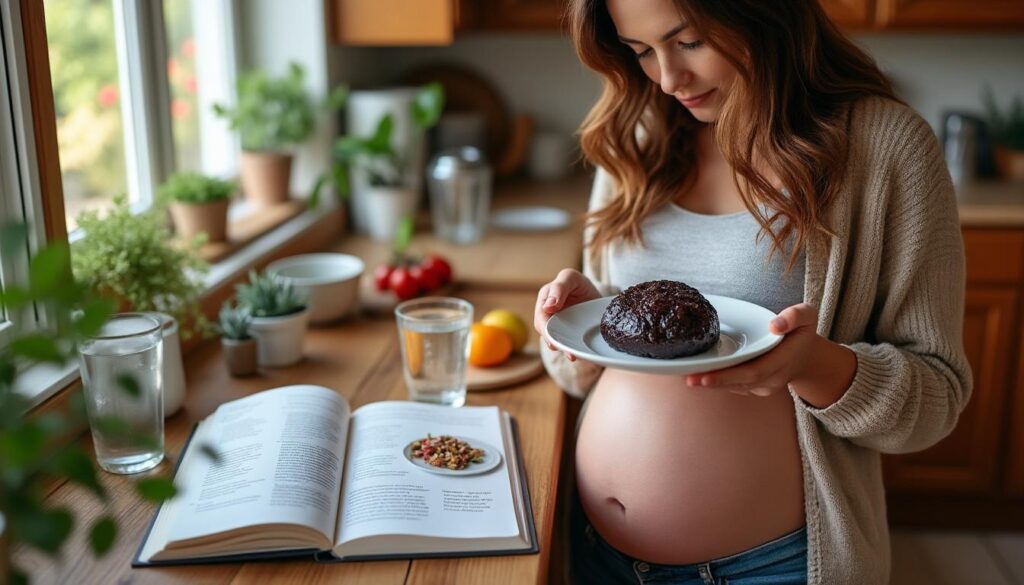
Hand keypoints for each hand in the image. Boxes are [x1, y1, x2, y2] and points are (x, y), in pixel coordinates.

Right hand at [534, 269, 601, 362]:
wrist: (596, 298)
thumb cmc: (580, 285)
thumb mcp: (571, 278)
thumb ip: (559, 288)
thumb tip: (547, 307)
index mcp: (545, 299)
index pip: (541, 316)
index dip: (545, 327)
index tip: (551, 335)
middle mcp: (548, 315)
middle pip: (546, 331)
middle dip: (553, 341)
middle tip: (562, 349)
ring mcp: (557, 327)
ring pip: (556, 340)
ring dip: (563, 349)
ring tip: (572, 356)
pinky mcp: (567, 336)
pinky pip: (566, 345)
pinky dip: (571, 351)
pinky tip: (576, 356)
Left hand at [683, 303, 846, 401]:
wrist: (807, 356)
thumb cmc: (802, 332)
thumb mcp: (807, 316)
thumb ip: (794, 316)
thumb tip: (775, 325)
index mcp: (783, 360)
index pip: (754, 372)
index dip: (729, 375)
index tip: (705, 375)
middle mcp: (773, 378)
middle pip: (739, 382)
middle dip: (713, 382)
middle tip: (687, 378)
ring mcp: (764, 386)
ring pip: (734, 386)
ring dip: (711, 383)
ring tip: (686, 376)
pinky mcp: (755, 387)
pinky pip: (734, 385)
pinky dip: (716, 381)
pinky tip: (697, 375)